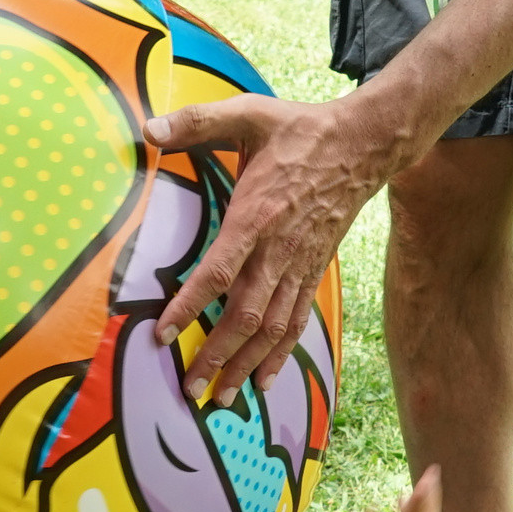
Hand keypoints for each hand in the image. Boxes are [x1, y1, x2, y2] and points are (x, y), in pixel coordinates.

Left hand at [141, 92, 402, 399]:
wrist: (363, 145)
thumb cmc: (300, 130)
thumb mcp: (248, 114)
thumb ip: (197, 121)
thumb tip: (150, 128)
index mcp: (257, 216)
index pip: (219, 272)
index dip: (190, 306)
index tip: (162, 332)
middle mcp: (279, 250)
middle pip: (245, 316)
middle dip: (216, 355)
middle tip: (188, 387)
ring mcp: (299, 265)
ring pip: (271, 328)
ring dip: (245, 365)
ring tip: (220, 397)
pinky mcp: (313, 271)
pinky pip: (295, 321)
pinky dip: (279, 355)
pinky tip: (263, 380)